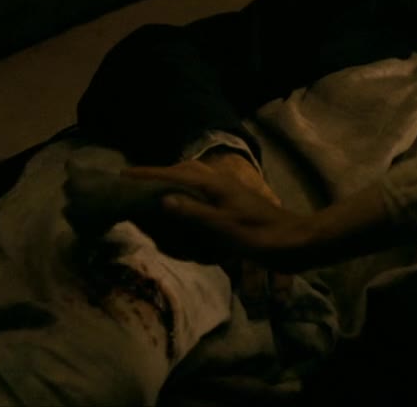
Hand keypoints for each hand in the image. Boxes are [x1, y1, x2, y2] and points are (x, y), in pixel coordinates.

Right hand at [121, 154, 316, 269]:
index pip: (170, 174)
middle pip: (178, 173)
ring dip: (170, 187)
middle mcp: (217, 182)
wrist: (296, 241)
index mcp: (213, 183)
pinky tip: (180, 212)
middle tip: (129, 188)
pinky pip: (199, 195)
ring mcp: (225, 192)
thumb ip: (193, 213)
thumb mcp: (224, 227)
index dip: (145, 175)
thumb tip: (161, 199)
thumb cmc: (261, 236)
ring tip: (148, 198)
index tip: (120, 175)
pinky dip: (185, 200)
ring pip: (190, 183)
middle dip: (154, 179)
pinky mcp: (231, 204)